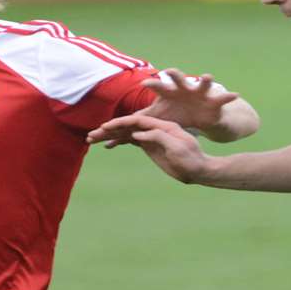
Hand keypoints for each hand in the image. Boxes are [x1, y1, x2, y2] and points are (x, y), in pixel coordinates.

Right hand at [85, 114, 214, 183]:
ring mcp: (150, 137)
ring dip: (110, 136)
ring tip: (93, 140)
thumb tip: (138, 135)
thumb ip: (158, 137)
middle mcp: (153, 129)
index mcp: (161, 126)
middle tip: (91, 136)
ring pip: (126, 134)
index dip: (120, 123)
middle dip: (109, 130)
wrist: (199, 169)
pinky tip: (108, 146)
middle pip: (127, 126)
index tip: (106, 128)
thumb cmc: (192, 157)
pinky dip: (118, 142)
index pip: (136, 120)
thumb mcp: (178, 146)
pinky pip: (130, 142)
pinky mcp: (149, 146)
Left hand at [125, 68, 238, 135]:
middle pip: (179, 79)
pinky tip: (235, 94)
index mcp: (170, 93)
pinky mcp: (214, 101)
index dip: (153, 84)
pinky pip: (223, 98)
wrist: (201, 118)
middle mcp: (185, 89)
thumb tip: (121, 127)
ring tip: (207, 76)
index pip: (160, 86)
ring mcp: (200, 93)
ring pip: (202, 84)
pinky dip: (229, 96)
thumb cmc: (177, 114)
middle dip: (176, 75)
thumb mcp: (160, 117)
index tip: (146, 82)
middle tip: (171, 71)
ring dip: (205, 80)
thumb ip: (142, 120)